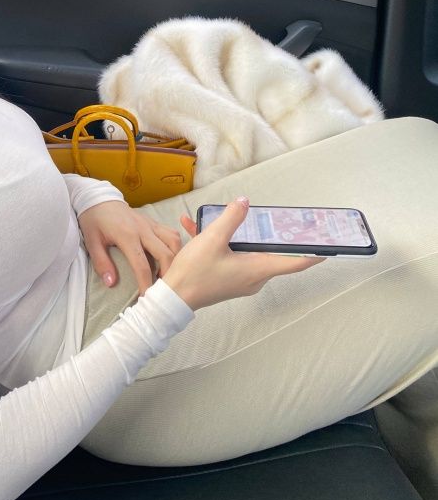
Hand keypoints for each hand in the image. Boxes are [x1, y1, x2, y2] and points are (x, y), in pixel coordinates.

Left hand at [77, 201, 182, 295]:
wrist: (98, 197)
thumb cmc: (93, 220)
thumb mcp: (91, 242)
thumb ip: (101, 263)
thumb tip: (112, 284)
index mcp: (127, 236)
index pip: (142, 265)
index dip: (146, 284)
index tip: (146, 298)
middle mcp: (143, 229)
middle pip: (166, 254)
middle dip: (168, 275)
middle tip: (163, 290)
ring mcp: (150, 224)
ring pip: (174, 241)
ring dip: (175, 260)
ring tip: (168, 275)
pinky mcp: (153, 221)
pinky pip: (171, 234)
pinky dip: (175, 247)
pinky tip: (169, 258)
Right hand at [162, 196, 327, 310]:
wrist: (172, 297)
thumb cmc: (196, 272)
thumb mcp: (213, 239)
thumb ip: (230, 218)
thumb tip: (244, 202)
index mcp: (257, 269)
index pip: (294, 262)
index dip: (312, 254)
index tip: (328, 247)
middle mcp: (253, 277)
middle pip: (270, 253)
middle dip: (271, 234)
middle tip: (279, 218)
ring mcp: (239, 279)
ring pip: (245, 250)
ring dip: (234, 233)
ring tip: (221, 216)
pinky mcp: (225, 278)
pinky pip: (227, 255)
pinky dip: (217, 241)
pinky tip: (194, 226)